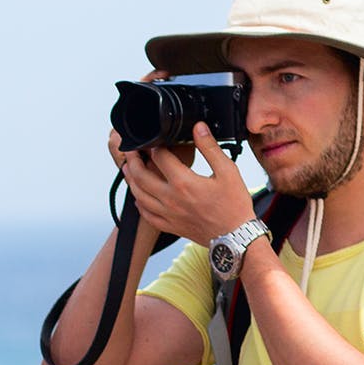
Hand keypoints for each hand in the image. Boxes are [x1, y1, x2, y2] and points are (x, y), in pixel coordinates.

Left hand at [108, 122, 255, 253]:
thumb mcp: (227, 171)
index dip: (154, 145)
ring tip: (128, 169)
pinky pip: (146, 215)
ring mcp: (168, 214)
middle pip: (141, 176)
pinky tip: (139, 196)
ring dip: (131, 180)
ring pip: (139, 195)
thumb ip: (210, 147)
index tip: (152, 139)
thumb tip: (199, 128)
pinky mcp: (169, 226)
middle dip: (133, 160)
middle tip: (131, 151)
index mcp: (184, 182)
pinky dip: (139, 203)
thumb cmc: (234, 205)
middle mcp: (171, 199)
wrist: (235, 236)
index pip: (160, 157)